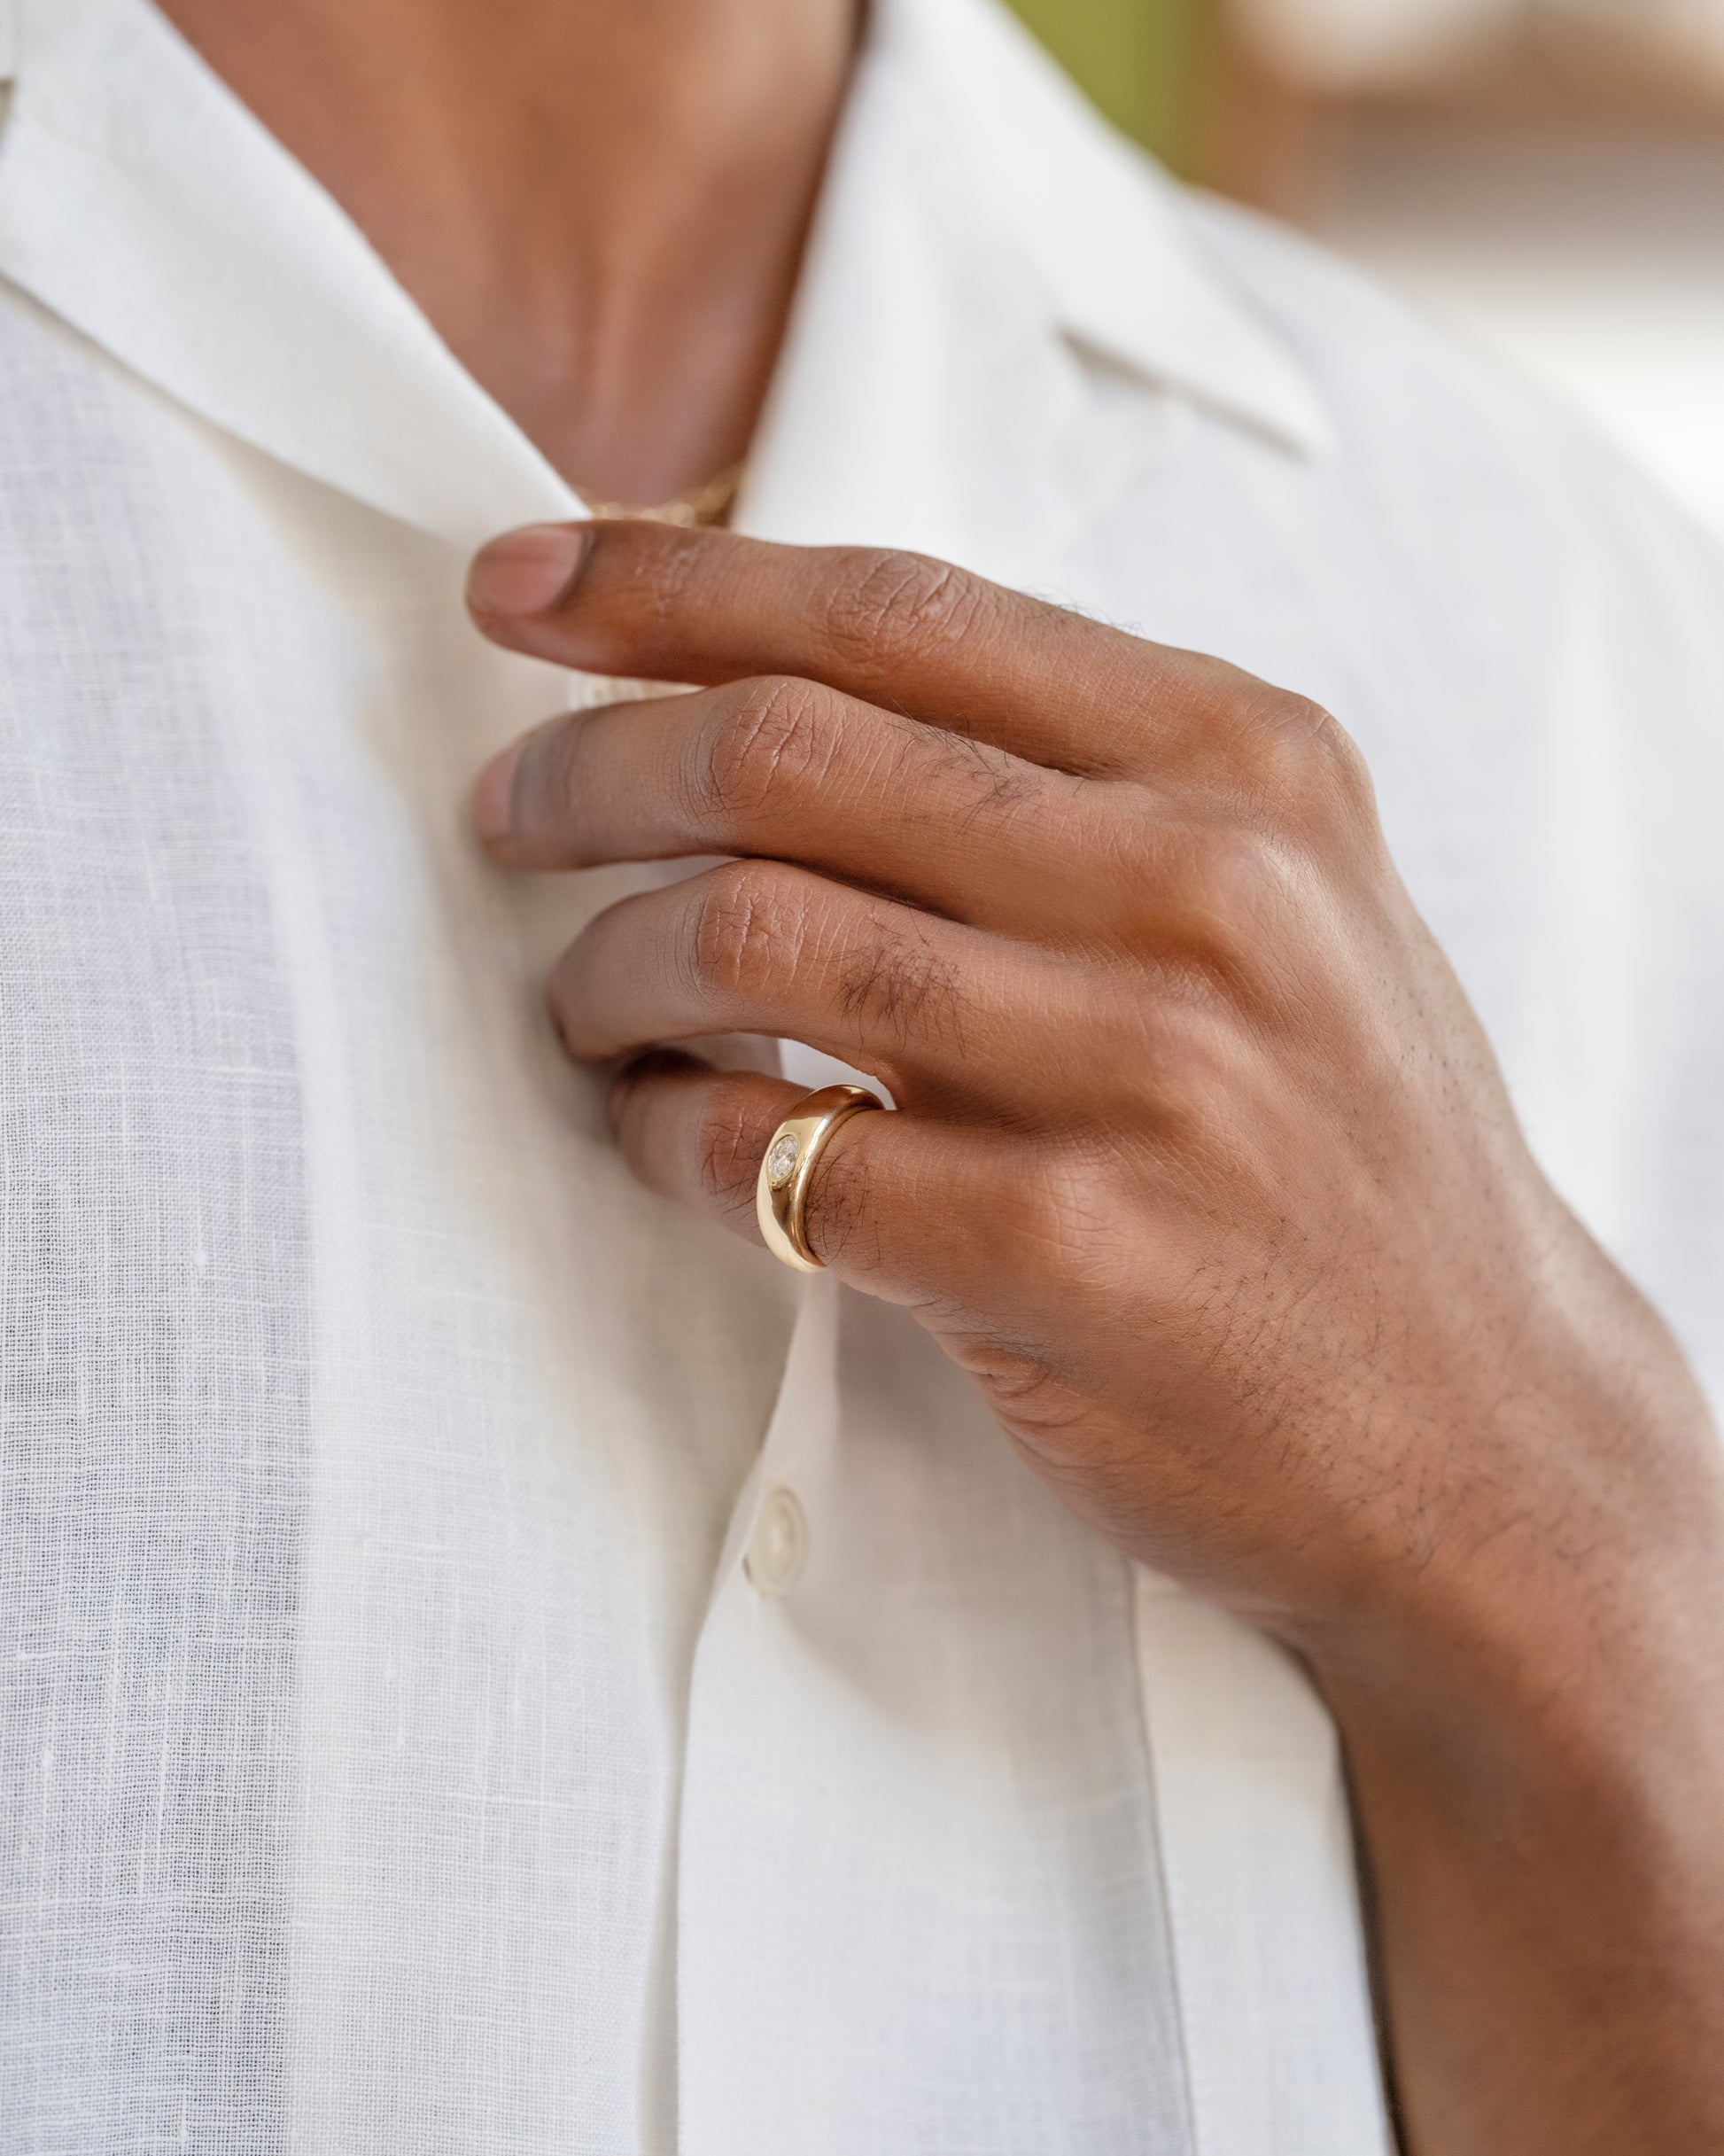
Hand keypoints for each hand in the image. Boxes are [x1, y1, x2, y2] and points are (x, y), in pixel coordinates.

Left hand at [468, 519, 1723, 2152]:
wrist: (1482, 1433)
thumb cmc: (1336, 1154)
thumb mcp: (1279, 905)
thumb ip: (1074, 783)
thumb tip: (772, 691)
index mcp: (1245, 763)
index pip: (898, 611)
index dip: (671, 583)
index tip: (523, 588)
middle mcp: (1206, 889)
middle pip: (786, 751)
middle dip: (591, 768)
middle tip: (511, 812)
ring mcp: (1143, 1075)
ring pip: (749, 939)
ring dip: (605, 965)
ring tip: (582, 1003)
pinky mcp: (1065, 1256)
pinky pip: (764, 1154)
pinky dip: (660, 1134)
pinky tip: (660, 1136)